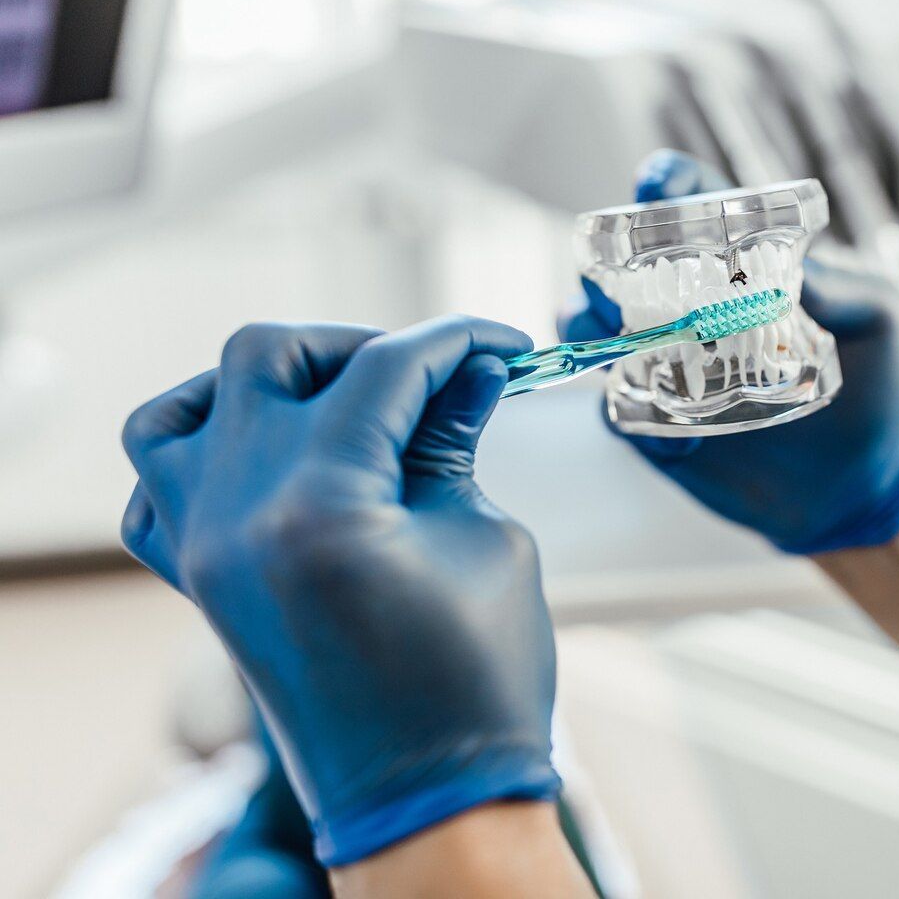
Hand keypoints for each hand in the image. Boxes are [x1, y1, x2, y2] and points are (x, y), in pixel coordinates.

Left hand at [121, 317, 560, 866]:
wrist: (425, 802)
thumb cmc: (472, 694)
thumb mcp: (485, 544)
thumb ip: (456, 445)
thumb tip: (469, 375)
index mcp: (318, 507)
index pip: (386, 370)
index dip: (454, 342)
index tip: (497, 344)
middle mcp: (236, 517)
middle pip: (268, 356)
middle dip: (359, 345)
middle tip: (430, 371)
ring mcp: (204, 551)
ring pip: (184, 409)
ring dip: (261, 384)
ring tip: (336, 401)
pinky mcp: (201, 584)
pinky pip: (155, 491)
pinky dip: (200, 455)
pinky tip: (269, 462)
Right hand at [561, 150, 898, 554]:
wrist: (855, 482)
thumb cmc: (871, 384)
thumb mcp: (877, 324)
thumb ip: (848, 294)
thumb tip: (803, 275)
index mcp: (743, 263)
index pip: (696, 206)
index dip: (671, 185)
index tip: (656, 184)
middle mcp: (694, 305)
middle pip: (624, 262)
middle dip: (606, 260)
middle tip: (616, 280)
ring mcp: (669, 362)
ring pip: (598, 327)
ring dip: (592, 325)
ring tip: (617, 341)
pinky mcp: (658, 420)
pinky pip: (617, 407)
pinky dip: (627, 410)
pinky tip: (677, 434)